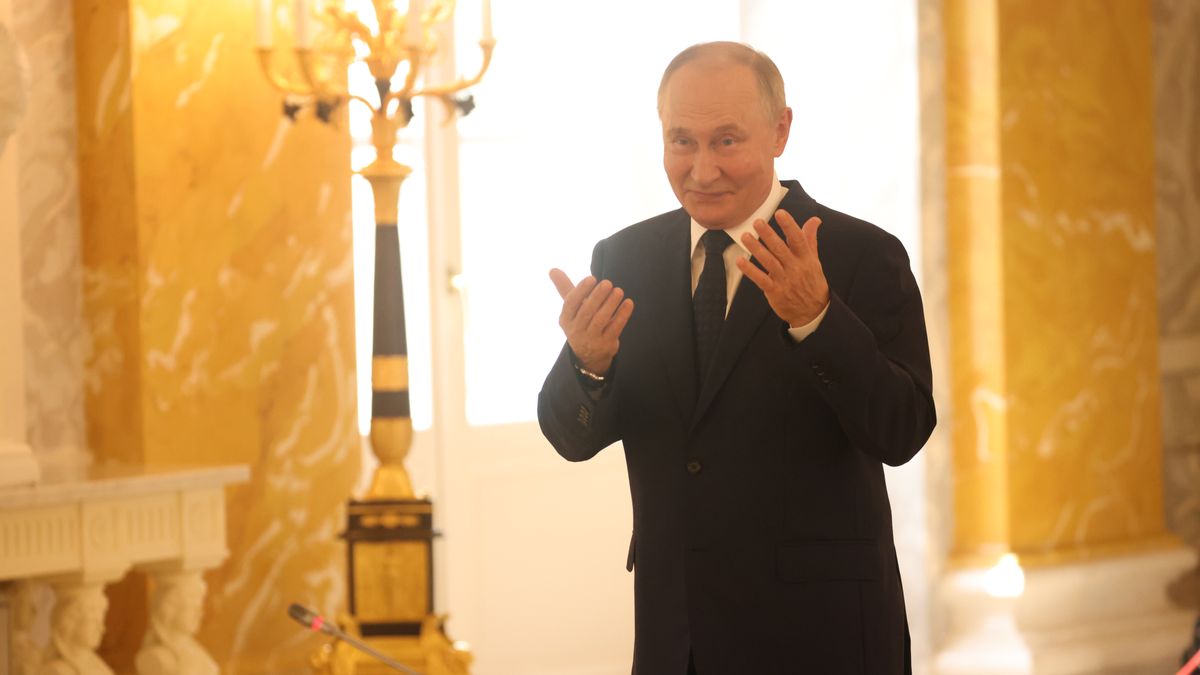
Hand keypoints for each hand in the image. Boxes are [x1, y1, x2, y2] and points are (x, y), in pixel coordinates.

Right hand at [549, 268, 634, 374]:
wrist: (589, 356)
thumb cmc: (580, 322)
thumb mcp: (571, 309)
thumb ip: (564, 288)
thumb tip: (552, 269)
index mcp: (565, 319)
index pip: (571, 304)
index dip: (580, 290)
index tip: (591, 278)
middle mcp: (576, 331)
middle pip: (586, 312)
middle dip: (597, 296)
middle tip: (607, 283)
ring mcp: (591, 339)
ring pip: (601, 320)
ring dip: (610, 304)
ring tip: (619, 291)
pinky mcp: (606, 345)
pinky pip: (615, 328)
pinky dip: (622, 315)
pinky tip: (628, 303)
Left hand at [735, 210, 828, 326]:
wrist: (813, 311)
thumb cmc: (811, 282)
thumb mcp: (814, 260)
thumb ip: (810, 239)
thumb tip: (814, 220)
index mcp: (806, 258)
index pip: (798, 239)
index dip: (789, 226)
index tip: (780, 213)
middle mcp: (795, 268)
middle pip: (780, 249)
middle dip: (768, 234)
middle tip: (757, 222)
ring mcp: (785, 280)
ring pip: (768, 262)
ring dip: (756, 248)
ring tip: (745, 237)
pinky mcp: (775, 291)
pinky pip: (761, 279)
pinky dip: (750, 270)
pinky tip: (740, 261)